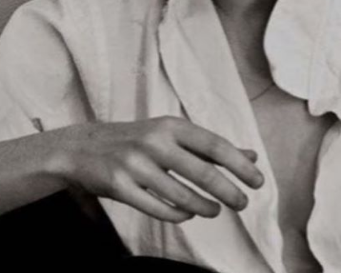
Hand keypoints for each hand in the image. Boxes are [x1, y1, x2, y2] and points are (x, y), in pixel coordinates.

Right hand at [57, 116, 263, 222]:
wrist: (82, 147)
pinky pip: (158, 208)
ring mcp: (135, 165)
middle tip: (243, 203)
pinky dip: (179, 214)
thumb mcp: (172, 135)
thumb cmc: (137, 140)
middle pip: (203, 172)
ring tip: (216, 210)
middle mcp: (154, 142)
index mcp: (171, 126)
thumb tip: (251, 156)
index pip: (215, 145)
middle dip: (229, 192)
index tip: (258, 181)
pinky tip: (189, 213)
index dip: (240, 165)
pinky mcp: (120, 186)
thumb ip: (209, 147)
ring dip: (206, 207)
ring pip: (182, 195)